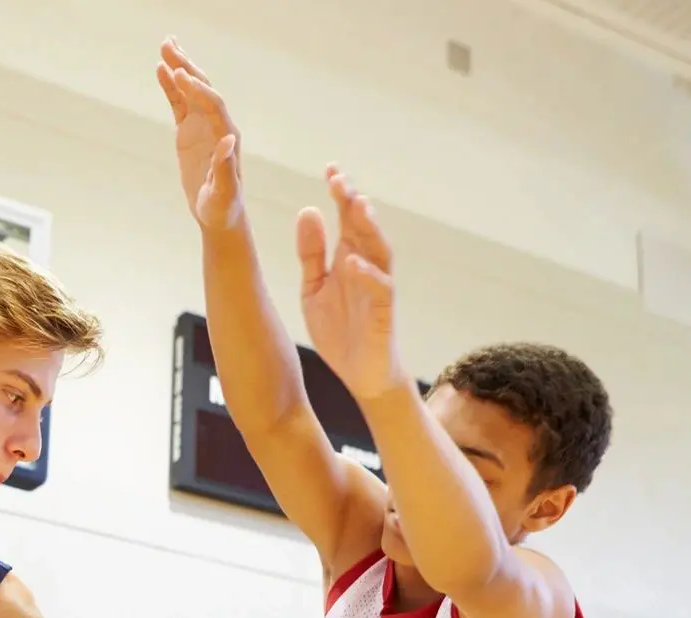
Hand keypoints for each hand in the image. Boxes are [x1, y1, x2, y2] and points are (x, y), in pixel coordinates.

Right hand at [157, 37, 242, 229]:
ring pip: (191, 90)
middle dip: (187, 66)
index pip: (213, 104)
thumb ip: (225, 167)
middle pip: (203, 88)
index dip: (198, 89)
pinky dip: (171, 86)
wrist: (219, 213)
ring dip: (179, 67)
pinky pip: (179, 103)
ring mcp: (203, 125)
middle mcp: (218, 124)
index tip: (181, 74)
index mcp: (227, 135)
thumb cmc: (221, 206)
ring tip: (165, 45)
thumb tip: (229, 139)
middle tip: (169, 44)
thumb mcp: (223, 192)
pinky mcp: (190, 130)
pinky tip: (160, 69)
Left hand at [298, 166, 404, 399]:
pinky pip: (380, 291)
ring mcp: (377, 289)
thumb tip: (308, 210)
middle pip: (364, 229)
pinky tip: (352, 262)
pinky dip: (367, 276)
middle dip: (353, 204)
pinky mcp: (383, 314)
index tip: (330, 170)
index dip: (341, 195)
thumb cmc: (340, 330)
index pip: (347, 220)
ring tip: (356, 207)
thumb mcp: (314, 288)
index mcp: (348, 259)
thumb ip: (311, 253)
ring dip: (368, 230)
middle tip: (339, 180)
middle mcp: (366, 268)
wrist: (361, 374)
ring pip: (379, 252)